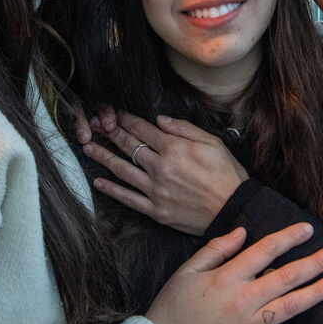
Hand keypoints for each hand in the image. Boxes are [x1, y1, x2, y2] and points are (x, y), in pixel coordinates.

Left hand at [82, 110, 247, 234]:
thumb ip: (183, 128)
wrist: (234, 209)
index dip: (125, 119)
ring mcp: (155, 190)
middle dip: (109, 133)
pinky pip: (128, 198)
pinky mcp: (156, 210)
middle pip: (128, 146)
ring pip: (122, 170)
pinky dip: (111, 190)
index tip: (114, 113)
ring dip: (103, 157)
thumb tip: (159, 119)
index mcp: (174, 148)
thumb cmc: (227, 174)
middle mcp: (160, 167)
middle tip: (93, 125)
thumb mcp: (212, 142)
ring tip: (88, 148)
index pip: (141, 128)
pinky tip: (98, 182)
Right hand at [146, 223, 322, 323]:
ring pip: (289, 308)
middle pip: (285, 277)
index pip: (263, 252)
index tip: (308, 228)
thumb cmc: (172, 309)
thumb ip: (215, 249)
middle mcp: (242, 301)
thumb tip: (243, 231)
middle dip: (314, 262)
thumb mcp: (186, 272)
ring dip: (316, 294)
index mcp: (226, 279)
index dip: (287, 238)